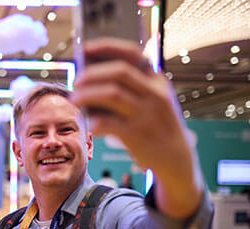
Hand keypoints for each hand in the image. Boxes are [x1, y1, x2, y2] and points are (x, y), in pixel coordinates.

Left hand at [71, 38, 203, 217]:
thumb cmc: (155, 125)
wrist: (175, 158)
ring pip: (112, 94)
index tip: (85, 48)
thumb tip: (89, 78)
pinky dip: (95, 121)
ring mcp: (147, 113)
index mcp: (157, 80)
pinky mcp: (138, 134)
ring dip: (88, 95)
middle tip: (75, 82)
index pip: (132, 54)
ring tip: (74, 100)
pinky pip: (109, 122)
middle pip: (119, 72)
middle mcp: (155, 93)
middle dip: (92, 74)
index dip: (107, 47)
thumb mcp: (151, 101)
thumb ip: (129, 88)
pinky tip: (90, 124)